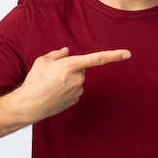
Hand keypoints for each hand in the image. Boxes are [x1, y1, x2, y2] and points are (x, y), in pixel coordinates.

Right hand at [14, 47, 131, 122]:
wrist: (29, 105)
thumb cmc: (34, 81)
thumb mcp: (43, 61)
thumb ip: (57, 54)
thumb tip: (66, 52)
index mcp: (72, 65)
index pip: (98, 58)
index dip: (114, 55)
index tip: (128, 54)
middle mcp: (78, 78)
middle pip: (81, 68)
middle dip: (71, 68)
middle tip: (53, 73)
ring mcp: (78, 90)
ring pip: (77, 79)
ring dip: (68, 79)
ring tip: (51, 84)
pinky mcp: (75, 99)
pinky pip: (74, 89)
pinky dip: (66, 89)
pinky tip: (54, 92)